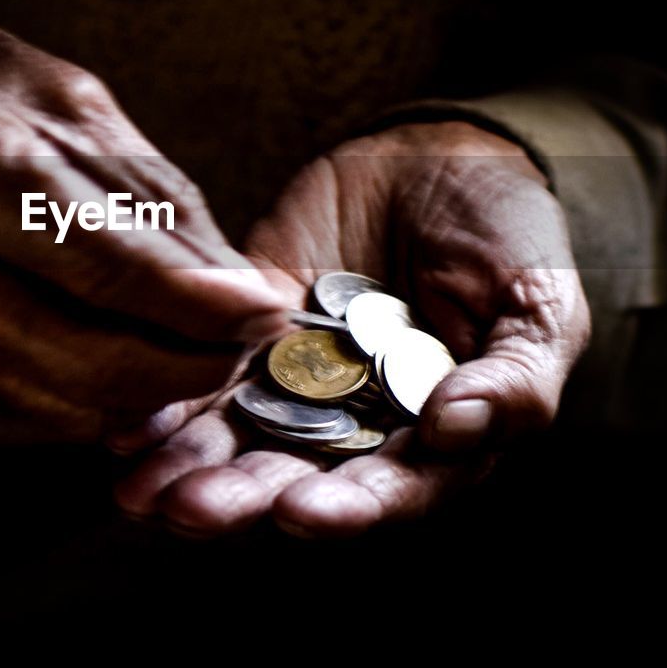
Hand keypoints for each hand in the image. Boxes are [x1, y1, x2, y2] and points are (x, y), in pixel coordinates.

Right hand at [0, 0, 287, 440]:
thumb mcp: (70, 105)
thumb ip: (155, 200)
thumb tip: (242, 290)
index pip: (104, 266)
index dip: (200, 304)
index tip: (272, 316)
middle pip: (85, 358)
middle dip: (189, 367)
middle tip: (252, 345)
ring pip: (61, 394)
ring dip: (154, 389)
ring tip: (212, 351)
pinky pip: (29, 394)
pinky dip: (100, 391)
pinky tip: (145, 361)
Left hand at [114, 120, 590, 534]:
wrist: (447, 155)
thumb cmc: (511, 238)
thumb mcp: (539, 306)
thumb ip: (516, 380)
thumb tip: (457, 432)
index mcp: (429, 433)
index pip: (389, 489)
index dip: (348, 508)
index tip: (301, 512)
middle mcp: (354, 419)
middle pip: (294, 474)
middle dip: (240, 498)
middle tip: (188, 511)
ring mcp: (295, 372)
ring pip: (236, 433)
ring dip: (186, 467)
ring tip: (137, 492)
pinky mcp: (249, 325)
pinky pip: (202, 366)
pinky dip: (164, 397)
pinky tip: (126, 422)